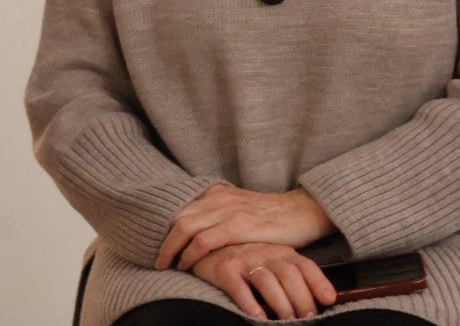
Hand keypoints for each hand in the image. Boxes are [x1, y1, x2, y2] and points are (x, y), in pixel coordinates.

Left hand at [155, 183, 334, 271]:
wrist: (301, 211)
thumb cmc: (270, 216)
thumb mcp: (239, 209)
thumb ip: (219, 216)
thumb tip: (197, 234)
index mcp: (217, 192)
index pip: (182, 210)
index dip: (167, 230)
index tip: (160, 247)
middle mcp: (219, 197)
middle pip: (178, 218)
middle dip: (164, 241)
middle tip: (158, 261)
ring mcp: (229, 209)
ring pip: (186, 227)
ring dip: (172, 249)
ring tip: (167, 266)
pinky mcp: (240, 224)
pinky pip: (204, 239)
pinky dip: (190, 253)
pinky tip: (186, 265)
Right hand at [190, 241, 336, 320]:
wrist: (208, 244)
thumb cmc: (246, 258)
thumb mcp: (272, 261)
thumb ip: (291, 275)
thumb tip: (316, 301)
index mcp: (281, 251)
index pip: (305, 265)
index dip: (318, 282)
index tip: (330, 300)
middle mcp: (265, 253)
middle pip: (289, 274)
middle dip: (301, 298)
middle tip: (307, 319)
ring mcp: (244, 259)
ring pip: (267, 281)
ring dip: (280, 303)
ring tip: (286, 322)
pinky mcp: (224, 269)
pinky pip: (238, 287)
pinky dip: (249, 304)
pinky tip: (257, 317)